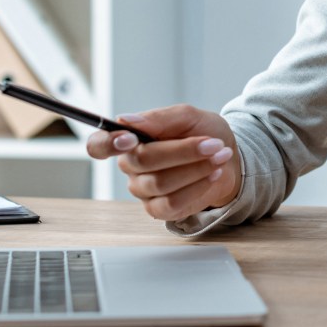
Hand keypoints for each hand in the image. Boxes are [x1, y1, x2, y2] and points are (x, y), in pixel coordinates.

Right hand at [85, 105, 242, 222]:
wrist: (227, 156)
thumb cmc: (204, 133)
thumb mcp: (187, 116)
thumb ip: (159, 118)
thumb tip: (126, 120)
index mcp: (129, 140)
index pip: (99, 145)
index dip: (108, 143)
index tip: (128, 138)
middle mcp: (131, 166)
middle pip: (143, 160)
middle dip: (184, 151)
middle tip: (213, 143)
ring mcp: (143, 190)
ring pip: (161, 183)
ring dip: (197, 168)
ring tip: (219, 156)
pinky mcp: (159, 210)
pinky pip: (172, 203)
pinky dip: (198, 187)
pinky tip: (213, 174)